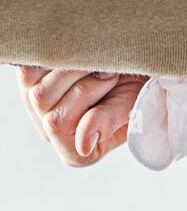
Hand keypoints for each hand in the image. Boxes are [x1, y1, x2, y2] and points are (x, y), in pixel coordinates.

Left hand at [16, 66, 146, 166]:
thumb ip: (105, 122)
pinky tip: (73, 59)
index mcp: (76, 152)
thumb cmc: (135, 91)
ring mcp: (38, 111)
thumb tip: (83, 147)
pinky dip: (52, 58)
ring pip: (33, 86)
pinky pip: (27, 70)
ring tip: (92, 65)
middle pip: (43, 102)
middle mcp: (53, 135)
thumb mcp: (127, 107)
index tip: (110, 80)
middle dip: (76, 79)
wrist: (133, 68)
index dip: (83, 95)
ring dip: (66, 67)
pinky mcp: (29, 84)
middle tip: (105, 70)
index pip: (57, 124)